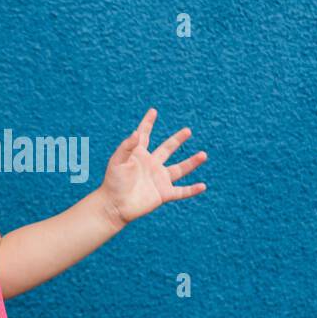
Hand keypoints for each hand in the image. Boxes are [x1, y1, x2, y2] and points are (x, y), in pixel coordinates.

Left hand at [98, 107, 207, 226]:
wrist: (114, 206)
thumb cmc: (113, 183)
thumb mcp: (117, 161)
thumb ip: (127, 147)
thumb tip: (136, 132)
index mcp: (139, 155)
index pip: (145, 135)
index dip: (148, 123)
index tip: (153, 111)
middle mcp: (151, 165)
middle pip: (167, 149)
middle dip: (177, 140)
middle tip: (187, 130)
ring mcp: (159, 179)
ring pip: (179, 169)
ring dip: (192, 162)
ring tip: (204, 154)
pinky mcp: (163, 194)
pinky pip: (181, 191)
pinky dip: (192, 190)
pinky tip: (203, 186)